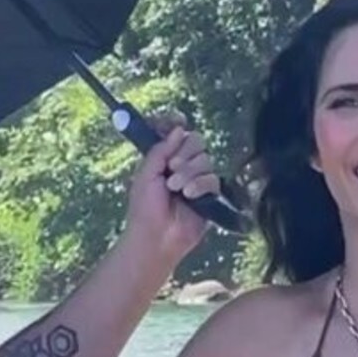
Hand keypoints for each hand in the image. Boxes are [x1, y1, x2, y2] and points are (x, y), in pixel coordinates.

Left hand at [123, 115, 221, 267]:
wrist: (157, 237)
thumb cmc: (145, 208)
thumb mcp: (146, 174)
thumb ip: (161, 149)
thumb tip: (179, 129)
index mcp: (164, 157)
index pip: (175, 132)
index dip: (176, 123)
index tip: (177, 120)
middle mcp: (182, 164)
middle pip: (196, 140)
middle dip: (185, 152)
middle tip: (171, 168)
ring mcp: (197, 178)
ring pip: (205, 159)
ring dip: (189, 172)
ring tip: (176, 188)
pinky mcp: (209, 194)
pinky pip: (212, 179)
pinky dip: (200, 185)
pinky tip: (189, 195)